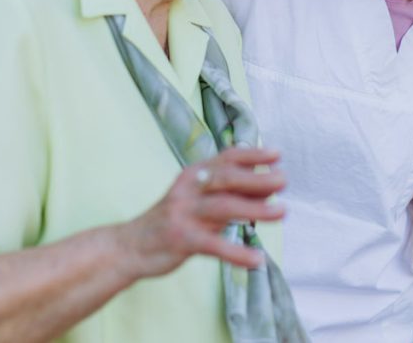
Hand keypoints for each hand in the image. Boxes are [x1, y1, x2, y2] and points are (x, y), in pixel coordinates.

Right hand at [128, 147, 285, 276]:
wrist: (129, 246)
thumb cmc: (173, 221)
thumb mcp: (198, 200)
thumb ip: (228, 192)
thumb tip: (266, 184)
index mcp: (194, 175)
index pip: (225, 158)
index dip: (252, 155)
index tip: (277, 154)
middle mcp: (188, 189)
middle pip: (226, 178)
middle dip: (257, 178)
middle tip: (284, 180)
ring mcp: (183, 213)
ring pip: (223, 207)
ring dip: (255, 209)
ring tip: (282, 212)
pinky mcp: (181, 239)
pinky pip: (213, 245)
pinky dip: (236, 252)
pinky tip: (256, 259)